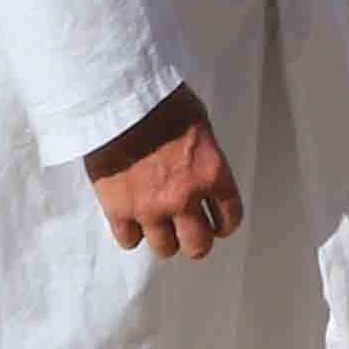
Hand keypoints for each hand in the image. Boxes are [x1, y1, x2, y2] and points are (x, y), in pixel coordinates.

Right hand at [85, 86, 240, 259]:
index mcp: (211, 173)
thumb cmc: (162, 102)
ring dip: (166, 240)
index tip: (219, 226)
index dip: (225, 225)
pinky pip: (129, 241)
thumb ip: (204, 158)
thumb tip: (202, 173)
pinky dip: (132, 234)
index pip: (230, 216)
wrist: (118, 99)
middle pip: (198, 246)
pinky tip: (133, 222)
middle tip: (192, 234)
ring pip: (165, 249)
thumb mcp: (200, 125)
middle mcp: (184, 198)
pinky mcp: (118, 210)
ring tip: (161, 228)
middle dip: (197, 242)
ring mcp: (149, 208)